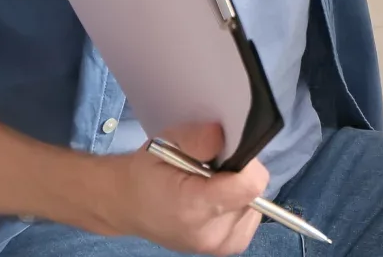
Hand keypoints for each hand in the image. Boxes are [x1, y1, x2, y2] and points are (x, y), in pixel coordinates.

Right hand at [91, 124, 267, 255]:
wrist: (127, 204)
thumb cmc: (146, 173)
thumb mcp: (166, 142)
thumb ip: (198, 138)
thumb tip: (226, 136)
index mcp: (193, 207)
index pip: (249, 186)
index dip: (246, 164)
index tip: (229, 155)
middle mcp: (208, 233)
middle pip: (254, 195)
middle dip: (239, 176)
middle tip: (212, 170)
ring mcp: (216, 246)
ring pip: (255, 207)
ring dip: (239, 192)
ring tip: (210, 186)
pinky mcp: (224, 248)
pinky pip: (249, 220)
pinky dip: (239, 206)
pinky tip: (217, 199)